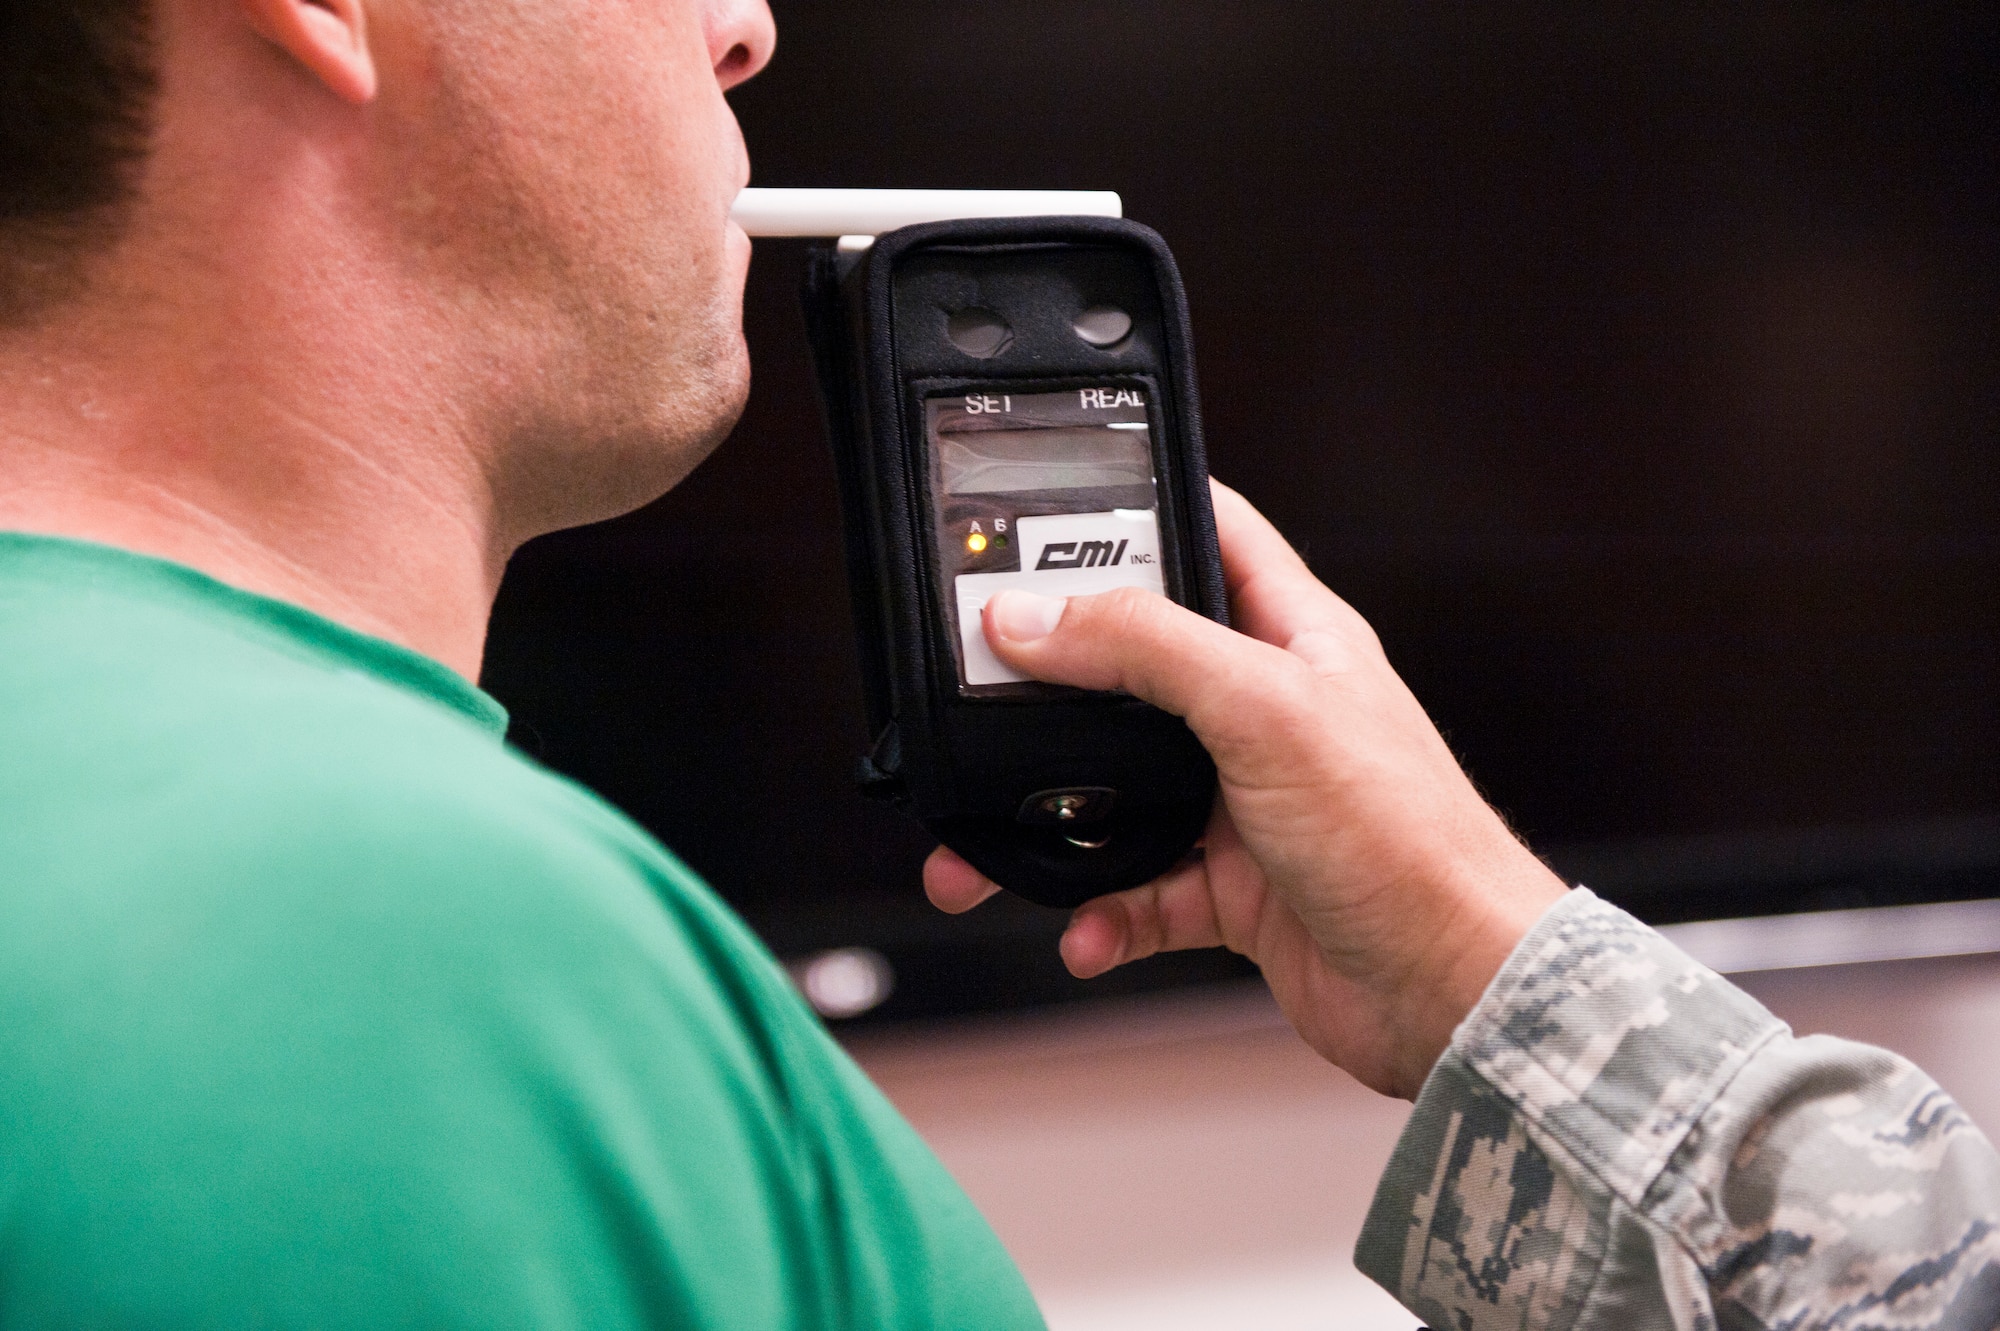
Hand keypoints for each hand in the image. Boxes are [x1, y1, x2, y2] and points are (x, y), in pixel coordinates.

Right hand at [924, 481, 1567, 1098]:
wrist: (1455, 991)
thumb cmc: (1410, 841)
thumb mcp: (1266, 711)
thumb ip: (1144, 649)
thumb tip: (1032, 616)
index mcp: (1291, 635)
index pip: (1207, 535)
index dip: (1130, 513)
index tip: (1037, 518)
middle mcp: (1262, 711)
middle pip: (1132, 669)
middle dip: (1049, 690)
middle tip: (977, 695)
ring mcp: (1243, 802)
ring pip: (1117, 793)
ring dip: (1051, 826)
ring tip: (983, 852)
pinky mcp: (1231, 888)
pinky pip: (1136, 892)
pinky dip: (1101, 915)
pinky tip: (1088, 932)